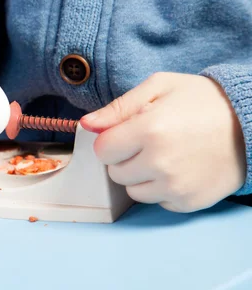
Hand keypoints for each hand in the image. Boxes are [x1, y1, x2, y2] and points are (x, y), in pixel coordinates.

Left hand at [80, 72, 246, 212]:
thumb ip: (118, 108)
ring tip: (164, 156)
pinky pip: (158, 202)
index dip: (110, 141)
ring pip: (134, 191)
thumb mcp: (159, 87)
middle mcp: (160, 163)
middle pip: (116, 173)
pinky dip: (162, 189)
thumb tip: (86, 124)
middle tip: (148, 143)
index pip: (102, 151)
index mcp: (148, 131)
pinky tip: (179, 169)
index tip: (125, 134)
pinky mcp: (189, 202)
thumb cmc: (203, 100)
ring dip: (141, 176)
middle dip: (125, 158)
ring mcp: (175, 187)